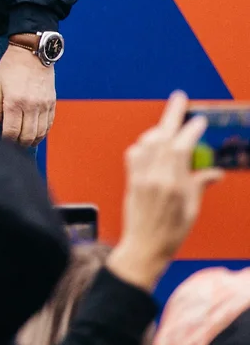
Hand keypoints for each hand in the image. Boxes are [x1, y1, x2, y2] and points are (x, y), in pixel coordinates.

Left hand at [0, 44, 57, 144]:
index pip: (12, 131)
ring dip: (31, 141)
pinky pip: (49, 125)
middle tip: (11, 145)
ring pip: (40, 133)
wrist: (32, 53)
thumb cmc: (10, 67)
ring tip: (22, 142)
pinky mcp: (53, 103)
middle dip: (18, 144)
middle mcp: (31, 106)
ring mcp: (44, 105)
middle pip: (27, 136)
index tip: (1, 143)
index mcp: (14, 102)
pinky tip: (35, 134)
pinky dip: (42, 133)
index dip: (6, 141)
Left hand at [105, 92, 224, 291]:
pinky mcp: (130, 178)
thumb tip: (214, 171)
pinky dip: (144, 143)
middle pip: (162, 137)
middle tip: (179, 97)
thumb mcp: (192, 209)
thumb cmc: (172, 232)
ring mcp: (139, 176)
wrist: (143, 247)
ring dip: (159, 129)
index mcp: (173, 184)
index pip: (181, 148)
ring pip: (148, 142)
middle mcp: (154, 176)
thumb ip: (200, 185)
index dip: (190, 131)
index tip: (199, 120)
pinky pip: (135, 152)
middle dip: (172, 115)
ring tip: (170, 124)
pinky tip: (153, 142)